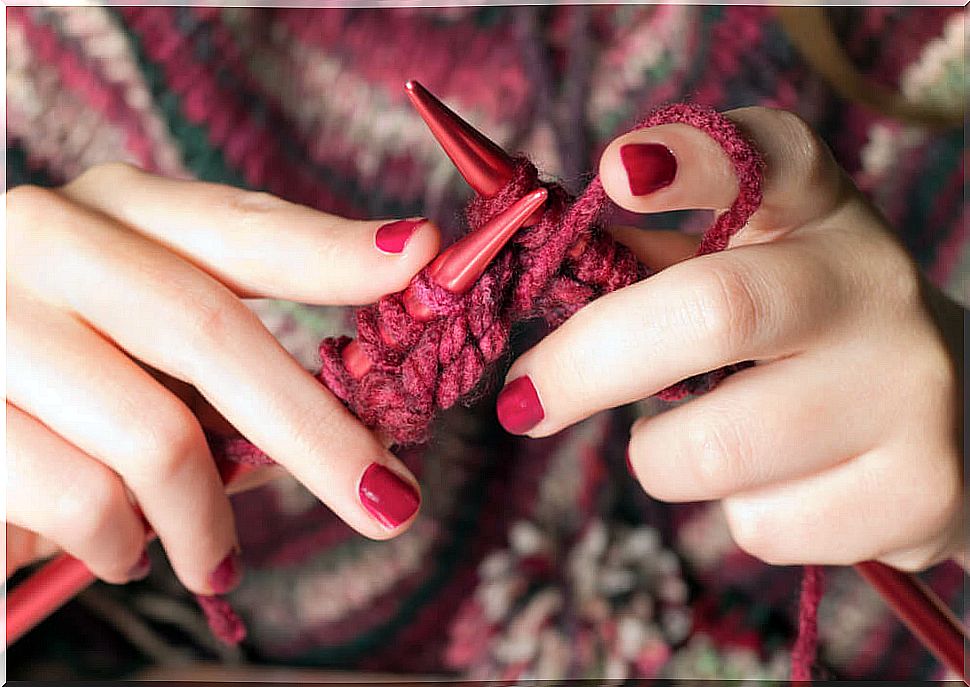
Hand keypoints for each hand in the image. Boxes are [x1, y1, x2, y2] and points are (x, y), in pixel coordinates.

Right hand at [6, 163, 439, 591]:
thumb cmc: (71, 399)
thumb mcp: (156, 364)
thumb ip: (240, 380)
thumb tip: (362, 430)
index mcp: (115, 213)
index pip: (241, 226)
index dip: (332, 249)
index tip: (420, 256)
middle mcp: (47, 241)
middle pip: (213, 331)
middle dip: (317, 432)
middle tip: (392, 503)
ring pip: (156, 436)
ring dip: (205, 524)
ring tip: (212, 561)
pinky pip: (87, 502)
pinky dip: (126, 547)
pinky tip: (123, 548)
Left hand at [496, 108, 964, 570]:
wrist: (956, 417)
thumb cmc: (804, 338)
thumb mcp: (746, 276)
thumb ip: (652, 266)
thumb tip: (542, 280)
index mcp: (820, 217)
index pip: (770, 159)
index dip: (690, 156)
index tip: (617, 170)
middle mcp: (875, 289)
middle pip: (712, 313)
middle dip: (584, 366)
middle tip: (523, 400)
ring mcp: (910, 394)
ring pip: (710, 452)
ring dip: (661, 456)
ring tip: (703, 437)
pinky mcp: (918, 496)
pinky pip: (756, 526)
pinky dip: (735, 513)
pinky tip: (782, 482)